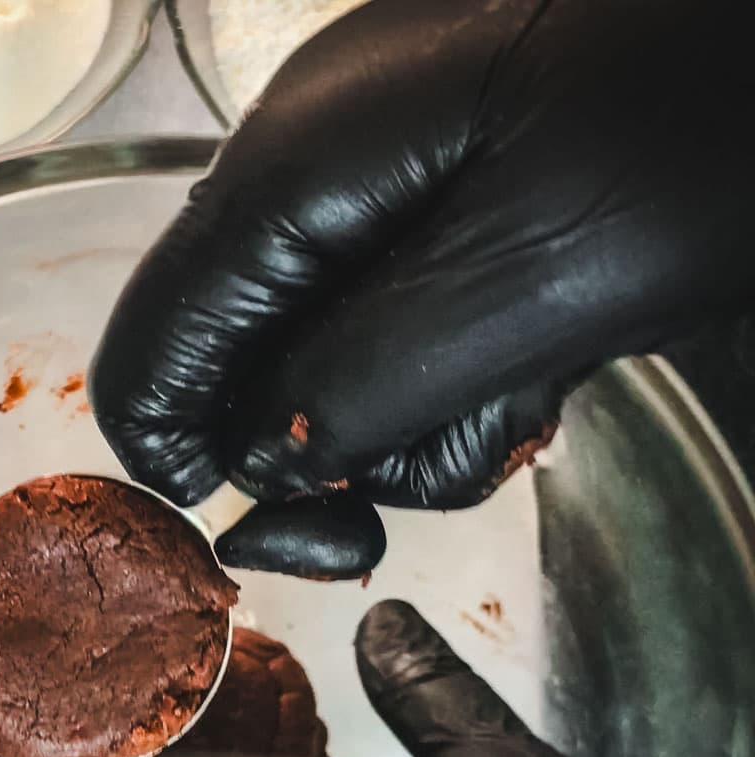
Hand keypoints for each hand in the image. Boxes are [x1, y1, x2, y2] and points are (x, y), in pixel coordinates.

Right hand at [90, 0, 754, 577]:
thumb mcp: (536, 279)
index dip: (177, 460)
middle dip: (316, 458)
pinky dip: (443, 398)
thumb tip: (264, 459)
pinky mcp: (423, 232)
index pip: (155, 343)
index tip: (250, 538)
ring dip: (402, 432)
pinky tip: (525, 372)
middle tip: (369, 525)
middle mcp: (310, 181)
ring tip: (510, 397)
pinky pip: (386, 352)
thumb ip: (370, 380)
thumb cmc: (703, 120)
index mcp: (300, 170)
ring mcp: (367, 202)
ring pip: (320, 377)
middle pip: (234, 372)